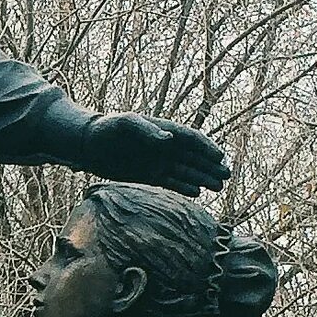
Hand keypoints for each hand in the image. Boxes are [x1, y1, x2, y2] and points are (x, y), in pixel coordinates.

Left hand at [78, 113, 227, 194]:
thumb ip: (147, 130)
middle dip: (211, 166)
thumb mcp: (126, 123)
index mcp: (164, 130)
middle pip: (194, 157)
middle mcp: (166, 147)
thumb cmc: (108, 129)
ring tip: (218, 187)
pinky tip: (197, 193)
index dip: (207, 148)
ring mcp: (159, 162)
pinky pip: (172, 182)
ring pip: (187, 171)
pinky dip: (184, 187)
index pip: (192, 139)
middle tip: (226, 176)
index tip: (220, 158)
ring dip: (202, 178)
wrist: (90, 145)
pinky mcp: (150, 176)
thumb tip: (168, 139)